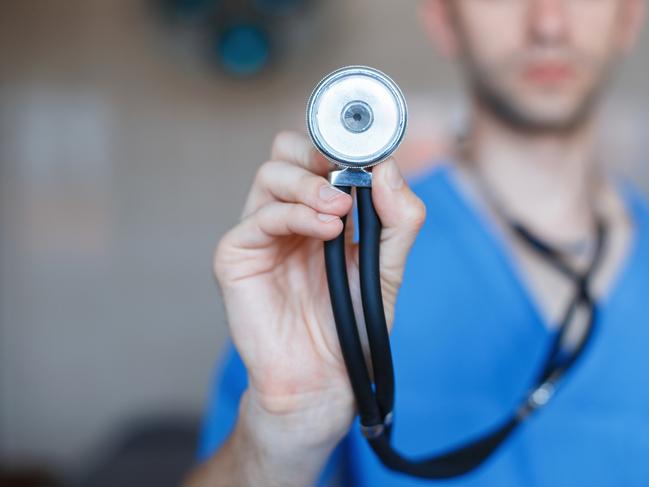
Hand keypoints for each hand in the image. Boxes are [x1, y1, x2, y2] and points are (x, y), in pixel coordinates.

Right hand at [214, 130, 425, 448]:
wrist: (324, 375)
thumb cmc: (351, 321)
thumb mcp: (388, 265)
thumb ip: (397, 218)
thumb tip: (386, 168)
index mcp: (319, 210)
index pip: (319, 154)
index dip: (342, 145)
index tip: (370, 151)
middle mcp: (287, 214)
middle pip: (286, 150)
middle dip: (318, 154)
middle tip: (347, 174)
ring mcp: (260, 232)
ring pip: (271, 174)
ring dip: (310, 184)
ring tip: (341, 211)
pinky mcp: (237, 255)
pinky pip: (260, 217)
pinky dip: (296, 215)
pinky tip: (326, 231)